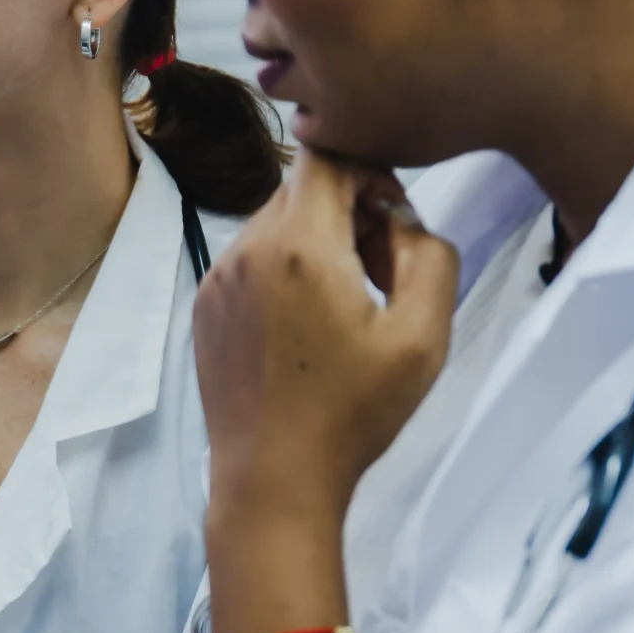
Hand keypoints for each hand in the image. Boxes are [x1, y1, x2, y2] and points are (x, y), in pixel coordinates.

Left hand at [192, 151, 459, 525]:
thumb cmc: (353, 412)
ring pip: (276, 224)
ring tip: (348, 306)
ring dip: (318, 241)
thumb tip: (401, 216)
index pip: (327, 153)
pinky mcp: (204, 306)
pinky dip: (285, 271)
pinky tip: (309, 328)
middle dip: (349, 210)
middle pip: (302, 188)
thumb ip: (428, 254)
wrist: (274, 480)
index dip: (370, 169)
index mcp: (298, 245)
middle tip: (381, 272)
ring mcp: (217, 277)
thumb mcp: (423, 335)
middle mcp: (246, 249)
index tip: (393, 217)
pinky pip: (252, 260)